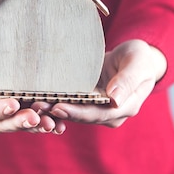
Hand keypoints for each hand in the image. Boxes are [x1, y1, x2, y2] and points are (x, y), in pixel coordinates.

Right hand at [0, 47, 66, 133]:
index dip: (0, 110)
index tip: (13, 103)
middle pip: (8, 123)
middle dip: (23, 121)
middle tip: (36, 116)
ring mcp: (12, 116)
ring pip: (25, 125)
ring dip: (38, 125)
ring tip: (51, 123)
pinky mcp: (26, 111)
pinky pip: (37, 120)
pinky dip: (49, 123)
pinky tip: (60, 125)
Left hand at [40, 40, 166, 127]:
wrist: (136, 56)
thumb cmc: (140, 57)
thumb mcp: (138, 64)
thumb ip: (128, 80)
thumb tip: (115, 100)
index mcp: (125, 107)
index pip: (98, 114)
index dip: (78, 113)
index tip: (59, 107)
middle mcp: (110, 113)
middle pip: (82, 117)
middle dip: (59, 112)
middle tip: (38, 106)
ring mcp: (98, 108)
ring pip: (74, 113)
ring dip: (53, 110)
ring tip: (33, 103)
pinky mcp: (87, 100)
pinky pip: (71, 104)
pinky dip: (55, 103)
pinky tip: (38, 99)